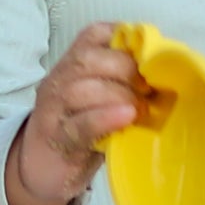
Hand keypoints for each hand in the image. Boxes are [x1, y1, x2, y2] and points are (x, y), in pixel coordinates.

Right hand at [8, 25, 146, 204]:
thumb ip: (121, 82)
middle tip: (149, 89)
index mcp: (72, 64)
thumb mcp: (98, 98)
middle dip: (126, 69)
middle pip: (88, 59)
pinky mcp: (58, 139)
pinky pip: (81, 124)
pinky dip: (106, 118)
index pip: (93, 35)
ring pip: (82, 90)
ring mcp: (54, 110)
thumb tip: (165, 75)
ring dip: (119, 95)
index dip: (124, 39)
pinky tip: (127, 117)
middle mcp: (58, 80)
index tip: (149, 56)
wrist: (39, 169)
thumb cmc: (80, 130)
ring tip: (141, 109)